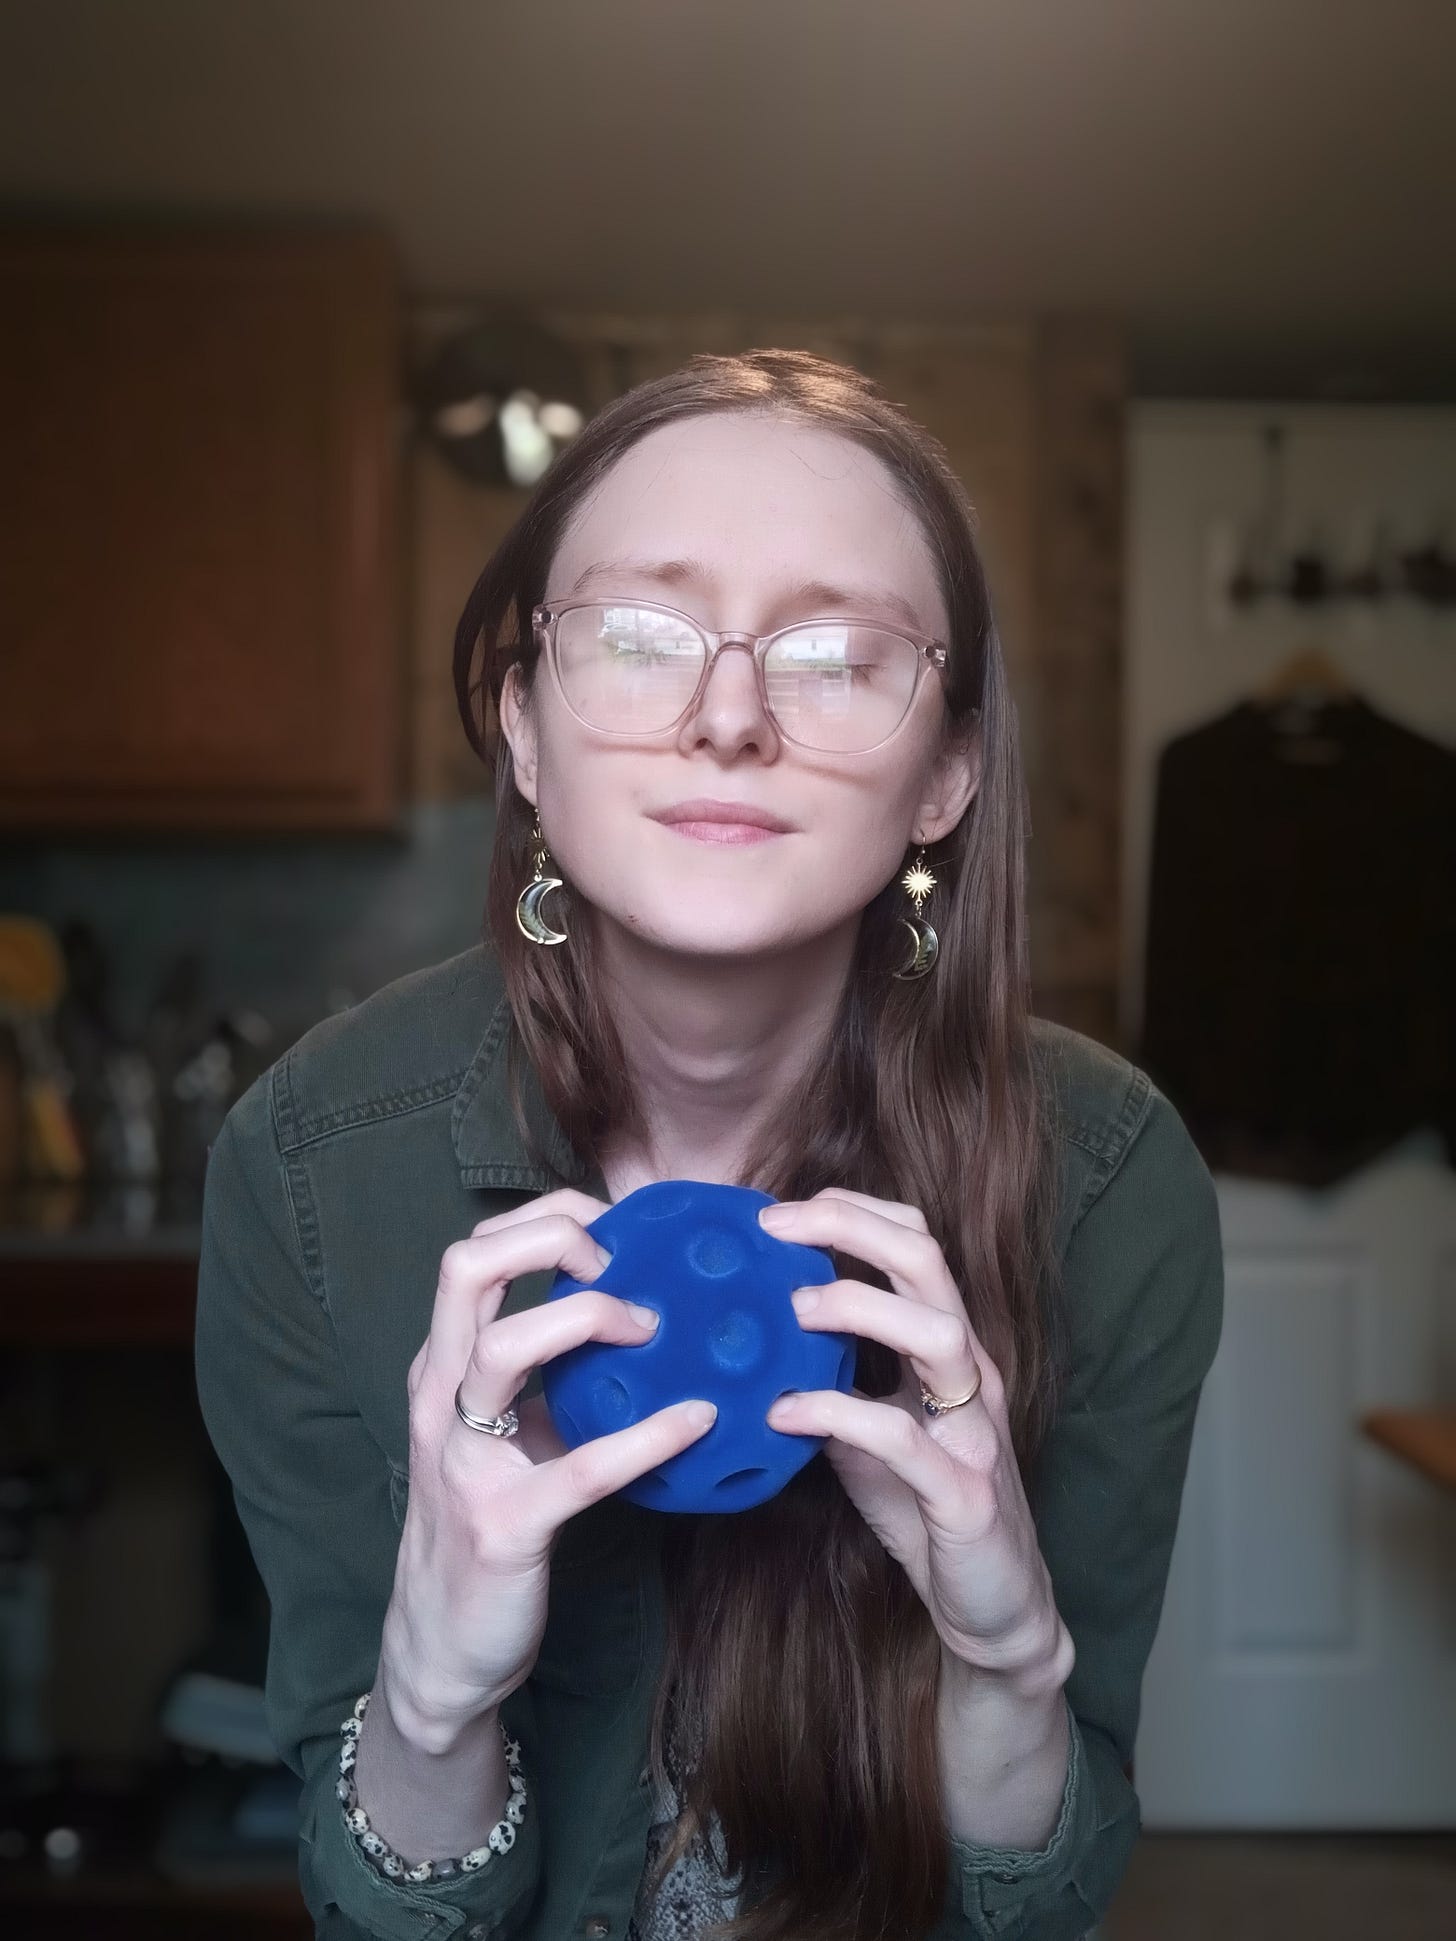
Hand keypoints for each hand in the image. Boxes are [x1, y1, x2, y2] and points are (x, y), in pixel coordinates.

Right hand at [379, 1189, 717, 1750]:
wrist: (445, 1648)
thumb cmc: (490, 1520)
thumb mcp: (505, 1432)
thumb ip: (547, 1375)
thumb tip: (640, 1310)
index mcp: (443, 1369)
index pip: (471, 1253)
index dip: (544, 1220)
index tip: (613, 1227)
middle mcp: (440, 1398)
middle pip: (466, 1269)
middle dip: (551, 1237)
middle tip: (624, 1256)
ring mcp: (465, 1460)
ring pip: (503, 1346)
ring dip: (587, 1316)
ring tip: (654, 1326)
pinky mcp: (504, 1525)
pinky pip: (581, 1467)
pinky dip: (647, 1436)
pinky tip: (701, 1421)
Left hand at [758, 1189, 1071, 1687]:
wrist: (993, 1608)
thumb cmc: (925, 1509)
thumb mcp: (867, 1430)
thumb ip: (830, 1378)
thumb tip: (751, 1335)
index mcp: (950, 1348)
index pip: (916, 1243)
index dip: (854, 1211)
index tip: (782, 1211)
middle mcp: (971, 1372)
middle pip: (927, 1262)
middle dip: (851, 1229)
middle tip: (776, 1229)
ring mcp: (975, 1430)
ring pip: (935, 1334)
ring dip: (857, 1307)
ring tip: (788, 1309)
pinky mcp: (964, 1493)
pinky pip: (901, 1438)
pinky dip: (837, 1415)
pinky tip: (781, 1413)